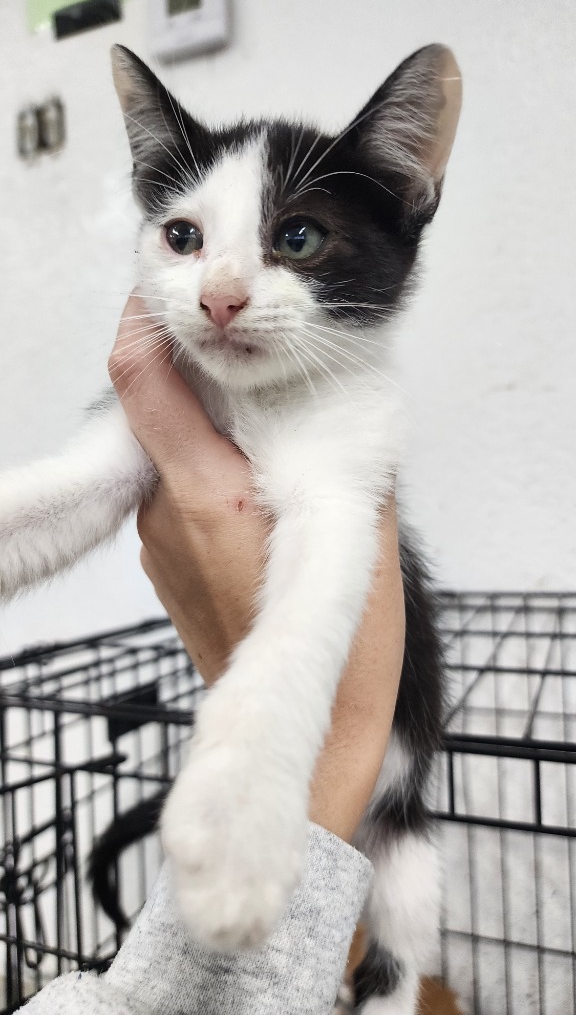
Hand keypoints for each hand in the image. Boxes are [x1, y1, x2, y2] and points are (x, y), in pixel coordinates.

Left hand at [109, 294, 403, 843]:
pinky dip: (205, 473)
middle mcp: (164, 514)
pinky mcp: (163, 564)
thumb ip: (325, 445)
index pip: (141, 379)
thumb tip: (306, 390)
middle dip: (195, 371)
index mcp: (208, 494)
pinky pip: (174, 493)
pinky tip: (255, 496)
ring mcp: (156, 543)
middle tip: (248, 357)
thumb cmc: (344, 642)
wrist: (313, 738)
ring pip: (167, 451)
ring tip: (267, 437)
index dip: (146, 320)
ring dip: (205, 426)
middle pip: (154, 407)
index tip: (172, 289)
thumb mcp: (354, 524)